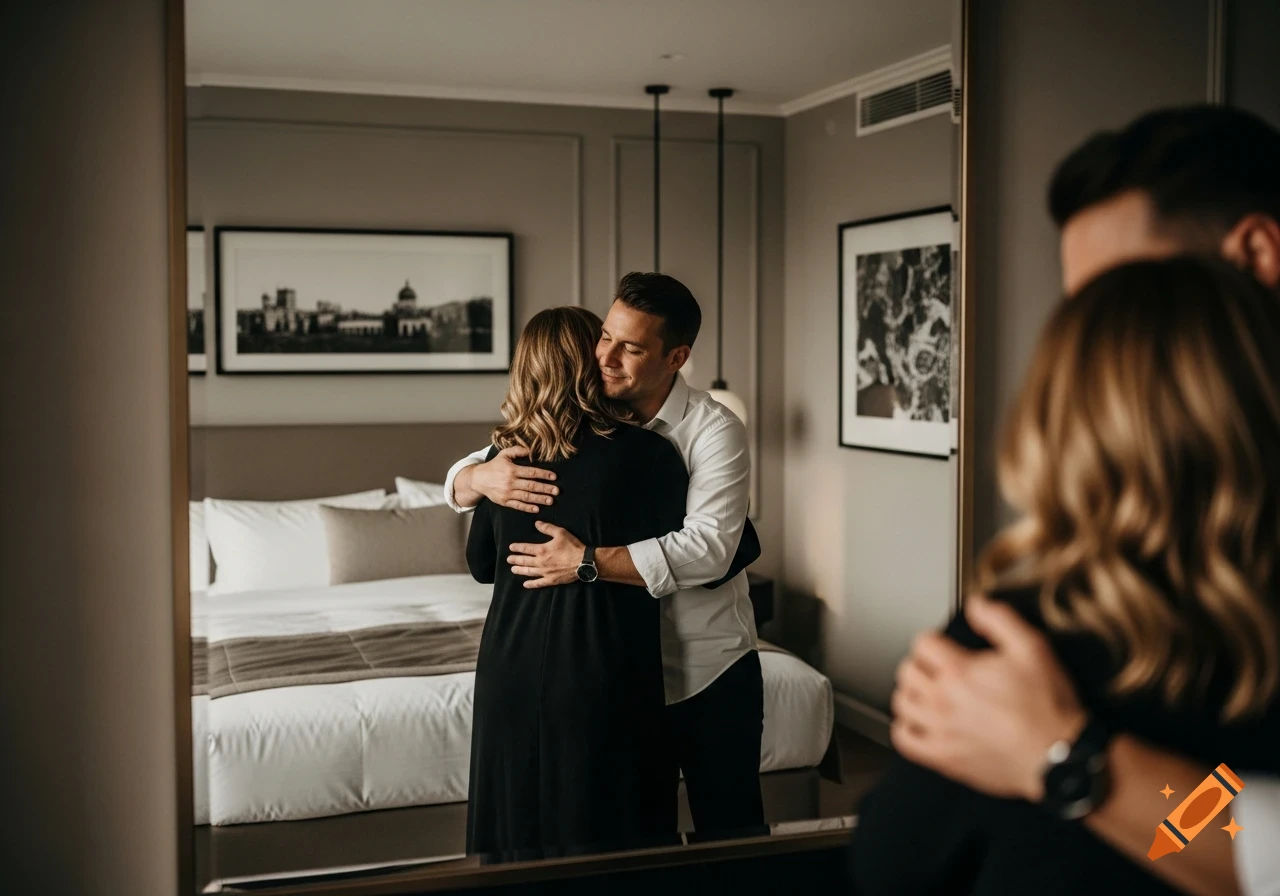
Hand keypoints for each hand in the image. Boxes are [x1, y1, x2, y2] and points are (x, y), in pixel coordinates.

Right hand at [470, 446, 558, 513]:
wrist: (478, 479)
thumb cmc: (493, 465)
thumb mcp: (504, 454)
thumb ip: (517, 450)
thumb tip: (530, 450)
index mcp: (511, 470)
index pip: (531, 472)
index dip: (543, 474)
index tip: (554, 477)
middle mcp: (510, 482)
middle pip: (531, 486)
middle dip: (545, 488)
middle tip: (557, 491)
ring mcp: (507, 493)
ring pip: (526, 497)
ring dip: (539, 499)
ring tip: (550, 500)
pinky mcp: (504, 502)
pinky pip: (517, 506)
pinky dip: (527, 508)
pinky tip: (536, 508)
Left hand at [508, 521, 584, 588]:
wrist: (583, 562)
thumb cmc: (572, 546)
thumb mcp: (560, 533)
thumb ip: (547, 528)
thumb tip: (536, 523)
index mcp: (542, 550)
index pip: (526, 548)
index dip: (517, 547)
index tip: (511, 547)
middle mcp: (541, 562)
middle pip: (524, 561)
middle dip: (515, 560)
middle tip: (508, 559)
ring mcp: (545, 572)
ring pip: (529, 572)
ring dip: (520, 570)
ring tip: (513, 569)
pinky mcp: (551, 580)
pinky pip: (538, 583)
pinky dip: (531, 584)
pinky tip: (525, 584)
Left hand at [889, 594, 1087, 802]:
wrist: (1059, 756)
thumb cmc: (1047, 707)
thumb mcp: (1032, 649)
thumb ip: (1000, 620)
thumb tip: (975, 605)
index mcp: (960, 672)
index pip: (923, 643)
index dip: (934, 640)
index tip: (944, 646)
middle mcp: (943, 700)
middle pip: (908, 671)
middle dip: (922, 664)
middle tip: (938, 668)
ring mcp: (940, 730)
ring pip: (902, 703)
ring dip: (913, 693)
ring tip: (928, 692)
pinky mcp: (943, 757)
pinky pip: (904, 739)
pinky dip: (906, 728)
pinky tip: (921, 722)